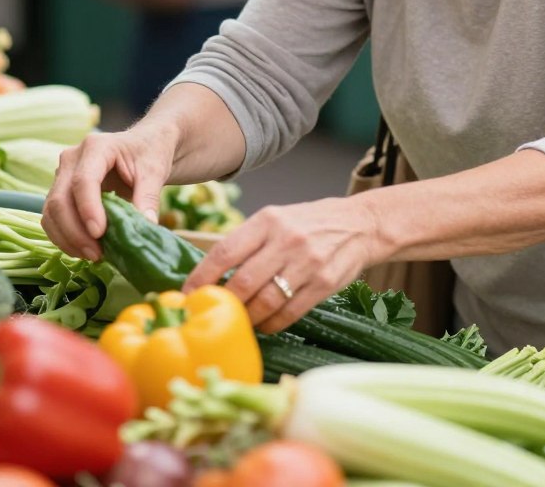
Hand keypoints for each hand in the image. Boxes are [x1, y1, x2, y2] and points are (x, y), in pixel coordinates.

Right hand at [41, 119, 177, 261]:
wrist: (144, 146)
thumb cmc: (149, 154)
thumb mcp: (155, 171)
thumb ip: (149, 197)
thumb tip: (146, 226)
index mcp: (97, 147)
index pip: (83, 181)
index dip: (88, 209)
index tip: (99, 233)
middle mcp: (72, 158)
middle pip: (60, 199)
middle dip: (75, 232)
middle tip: (97, 254)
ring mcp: (63, 175)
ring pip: (51, 212)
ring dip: (68, 239)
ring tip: (93, 255)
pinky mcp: (61, 192)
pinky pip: (52, 219)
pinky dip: (64, 238)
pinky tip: (84, 250)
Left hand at [184, 195, 379, 332]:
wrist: (357, 225)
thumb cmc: (307, 224)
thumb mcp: (275, 219)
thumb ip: (247, 242)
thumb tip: (207, 275)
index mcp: (268, 220)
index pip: (225, 251)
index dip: (202, 277)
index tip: (187, 294)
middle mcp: (287, 239)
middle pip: (243, 282)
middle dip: (224, 304)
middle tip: (212, 315)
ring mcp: (308, 262)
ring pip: (265, 302)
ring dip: (247, 318)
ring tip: (239, 322)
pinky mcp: (325, 283)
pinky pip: (289, 313)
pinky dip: (271, 324)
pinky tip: (264, 324)